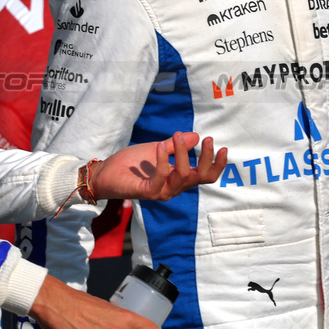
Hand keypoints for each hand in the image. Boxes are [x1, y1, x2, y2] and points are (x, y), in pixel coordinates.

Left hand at [90, 132, 226, 201]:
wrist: (106, 172)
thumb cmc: (131, 163)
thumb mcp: (157, 148)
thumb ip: (174, 145)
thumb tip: (195, 136)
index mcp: (178, 179)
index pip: (204, 176)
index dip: (217, 165)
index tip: (222, 147)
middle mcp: (173, 188)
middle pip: (200, 177)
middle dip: (207, 158)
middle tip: (208, 140)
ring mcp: (161, 191)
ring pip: (183, 175)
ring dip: (183, 153)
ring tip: (178, 136)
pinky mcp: (147, 192)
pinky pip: (162, 177)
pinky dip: (163, 160)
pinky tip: (160, 146)